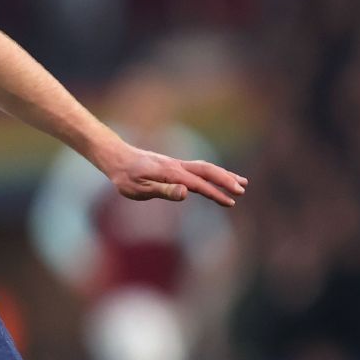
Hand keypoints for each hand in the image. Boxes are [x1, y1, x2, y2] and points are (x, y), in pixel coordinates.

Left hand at [102, 143, 246, 207]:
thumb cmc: (125, 177)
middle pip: (208, 171)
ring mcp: (177, 164)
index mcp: (171, 173)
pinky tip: (219, 178)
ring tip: (242, 183)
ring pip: (205, 168)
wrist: (116, 157)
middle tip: (242, 191)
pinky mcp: (174, 166)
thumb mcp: (139, 189)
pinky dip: (213, 173)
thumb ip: (164, 190)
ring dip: (224, 175)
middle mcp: (177, 166)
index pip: (198, 184)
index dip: (215, 193)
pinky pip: (198, 168)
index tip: (230, 202)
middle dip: (226, 180)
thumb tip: (186, 192)